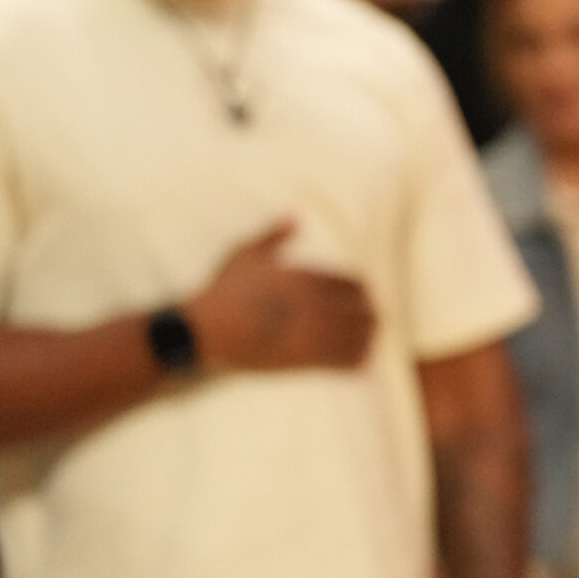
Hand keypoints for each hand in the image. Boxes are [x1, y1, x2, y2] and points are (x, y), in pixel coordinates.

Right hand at [185, 220, 375, 372]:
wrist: (204, 332)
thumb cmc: (223, 292)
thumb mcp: (246, 254)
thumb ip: (274, 234)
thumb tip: (295, 215)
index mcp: (308, 278)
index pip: (355, 284)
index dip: (362, 292)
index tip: (362, 298)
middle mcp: (317, 304)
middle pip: (365, 309)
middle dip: (371, 314)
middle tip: (374, 319)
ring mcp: (312, 332)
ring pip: (360, 335)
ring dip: (370, 337)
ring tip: (371, 339)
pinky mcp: (305, 359)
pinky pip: (345, 360)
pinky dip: (359, 361)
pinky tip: (362, 363)